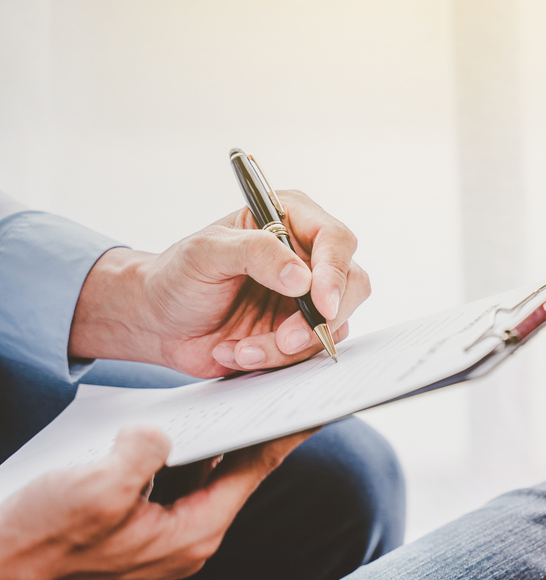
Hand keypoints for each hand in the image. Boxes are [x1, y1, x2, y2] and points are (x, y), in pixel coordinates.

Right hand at [0, 426, 312, 579]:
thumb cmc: (34, 544)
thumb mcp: (94, 489)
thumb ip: (143, 454)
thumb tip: (160, 434)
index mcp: (192, 533)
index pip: (254, 471)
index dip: (287, 433)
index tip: (318, 402)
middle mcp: (185, 540)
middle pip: (235, 472)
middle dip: (257, 430)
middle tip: (284, 388)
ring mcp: (159, 538)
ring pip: (199, 476)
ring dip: (214, 438)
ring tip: (239, 397)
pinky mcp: (132, 531)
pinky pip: (167, 484)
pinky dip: (176, 453)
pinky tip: (173, 424)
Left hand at [70, 190, 369, 376]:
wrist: (159, 322)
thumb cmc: (178, 276)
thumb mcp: (205, 253)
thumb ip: (255, 253)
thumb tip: (301, 276)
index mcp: (292, 219)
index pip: (336, 240)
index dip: (334, 273)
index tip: (321, 303)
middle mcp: (308, 256)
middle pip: (352, 285)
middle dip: (320, 319)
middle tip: (285, 339)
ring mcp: (308, 297)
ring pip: (334, 326)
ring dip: (286, 346)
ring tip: (239, 348)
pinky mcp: (301, 332)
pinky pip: (310, 352)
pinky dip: (274, 359)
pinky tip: (237, 352)